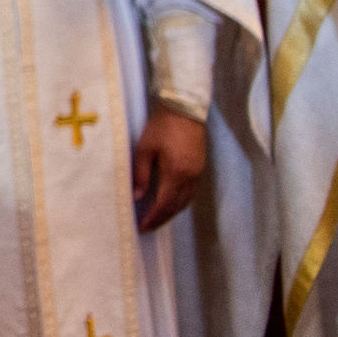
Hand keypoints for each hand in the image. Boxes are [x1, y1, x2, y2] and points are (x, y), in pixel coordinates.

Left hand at [133, 107, 207, 232]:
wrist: (184, 109)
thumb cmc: (162, 126)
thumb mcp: (145, 149)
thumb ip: (141, 174)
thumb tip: (137, 196)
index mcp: (177, 173)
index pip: (164, 204)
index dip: (153, 218)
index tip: (141, 227)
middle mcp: (190, 177)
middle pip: (176, 207)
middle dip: (161, 219)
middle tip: (147, 227)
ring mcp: (198, 173)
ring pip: (185, 202)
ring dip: (171, 213)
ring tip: (156, 219)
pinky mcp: (200, 168)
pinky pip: (190, 193)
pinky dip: (179, 202)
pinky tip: (169, 203)